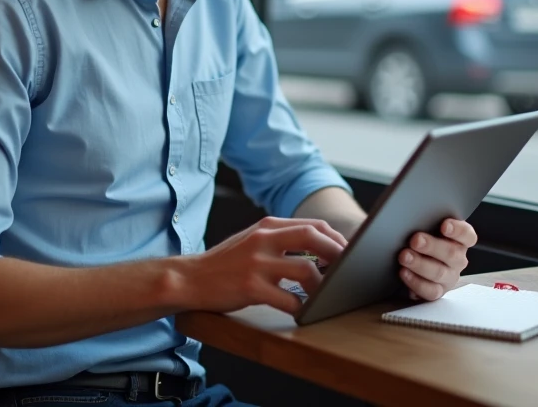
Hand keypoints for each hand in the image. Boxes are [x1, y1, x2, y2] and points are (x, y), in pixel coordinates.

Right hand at [182, 216, 346, 315]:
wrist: (189, 278)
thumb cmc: (225, 263)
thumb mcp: (252, 240)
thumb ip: (280, 238)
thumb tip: (319, 245)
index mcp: (267, 225)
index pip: (313, 225)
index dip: (335, 239)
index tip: (347, 253)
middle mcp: (264, 238)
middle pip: (314, 239)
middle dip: (337, 255)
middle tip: (348, 271)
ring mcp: (257, 263)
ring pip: (306, 271)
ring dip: (323, 286)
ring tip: (326, 296)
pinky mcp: (251, 287)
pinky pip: (288, 300)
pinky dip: (301, 308)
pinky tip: (303, 312)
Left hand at [397, 218, 477, 300]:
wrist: (416, 260)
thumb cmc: (424, 239)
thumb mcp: (428, 228)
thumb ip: (427, 222)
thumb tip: (412, 216)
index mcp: (460, 240)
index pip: (467, 234)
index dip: (457, 230)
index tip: (444, 225)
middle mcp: (458, 259)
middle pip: (451, 254)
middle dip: (432, 246)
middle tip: (415, 240)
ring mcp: (449, 277)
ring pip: (439, 273)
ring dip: (420, 264)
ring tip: (405, 256)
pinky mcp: (437, 291)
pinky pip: (430, 291)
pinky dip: (416, 282)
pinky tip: (404, 273)